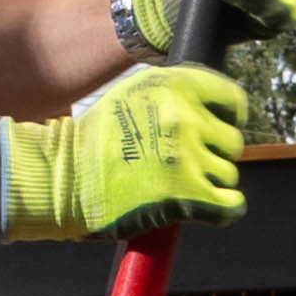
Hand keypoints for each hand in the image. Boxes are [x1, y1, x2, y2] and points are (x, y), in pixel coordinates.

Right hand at [0, 64, 248, 240]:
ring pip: (227, 174)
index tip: (217, 130)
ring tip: (178, 186)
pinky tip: (211, 208)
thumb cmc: (94, 140)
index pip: (231, 99)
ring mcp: (186, 157)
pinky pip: (231, 205)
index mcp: (174, 86)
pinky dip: (225, 209)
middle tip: (184, 164)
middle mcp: (183, 117)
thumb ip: (174, 92)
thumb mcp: (133, 93)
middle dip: (213, 154)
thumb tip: (213, 106)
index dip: (227, 118)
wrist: (63, 176)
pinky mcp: (186, 196)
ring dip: (210, 183)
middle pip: (231, 141)